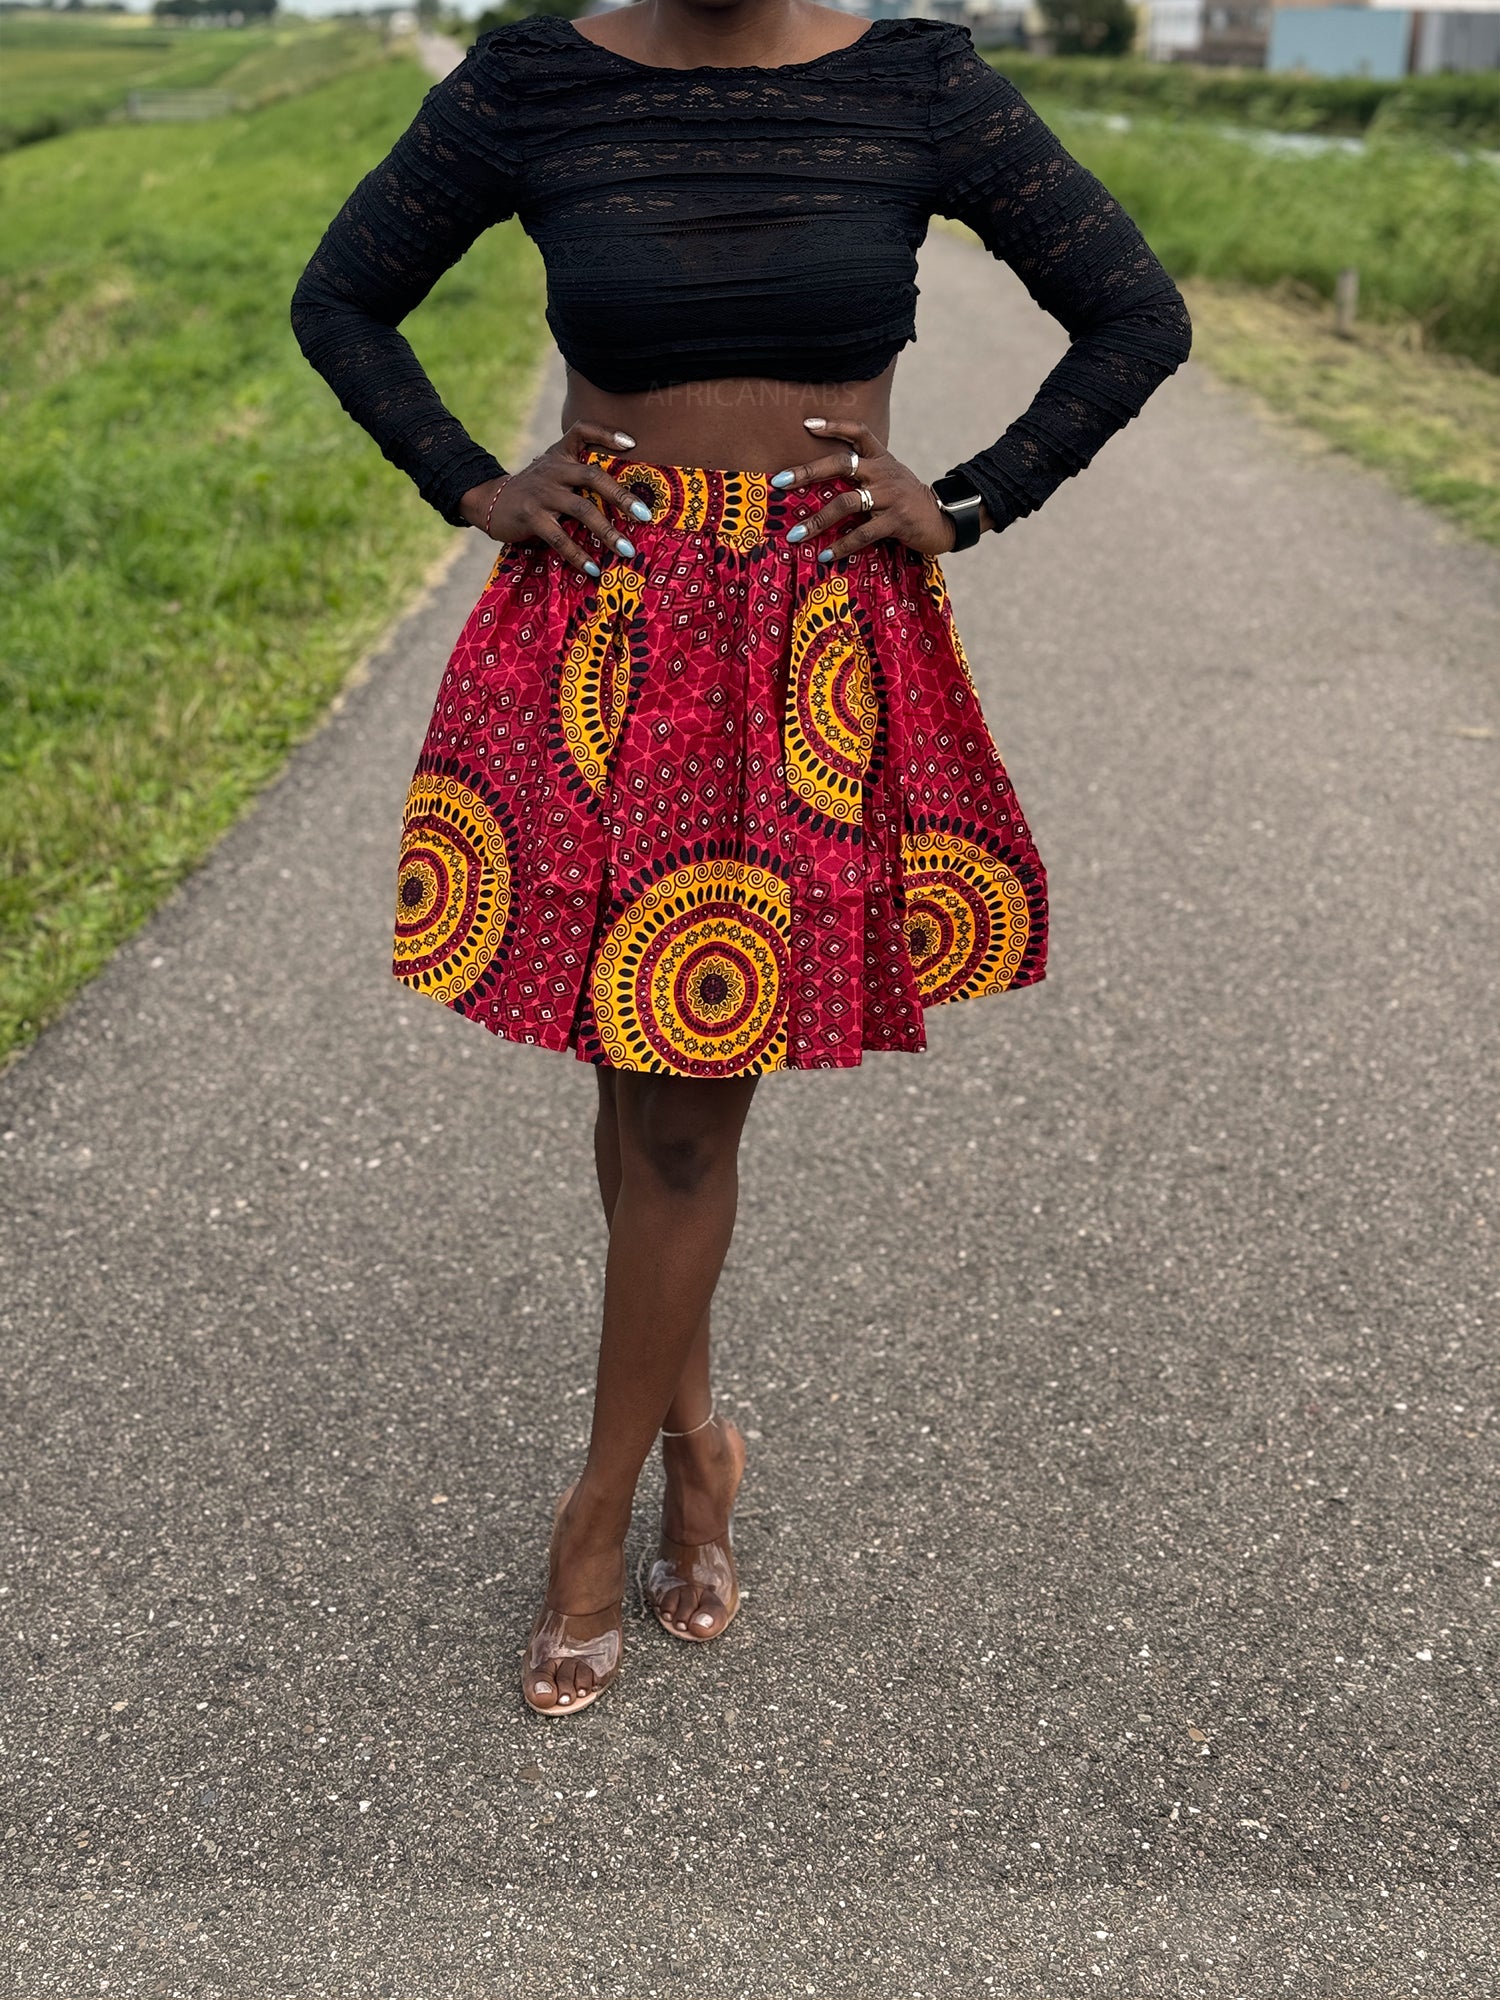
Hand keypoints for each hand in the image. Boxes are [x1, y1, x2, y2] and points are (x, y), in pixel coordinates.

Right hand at [458, 420, 656, 577]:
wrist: (491, 501)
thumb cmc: (533, 491)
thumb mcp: (553, 472)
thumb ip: (578, 474)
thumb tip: (623, 499)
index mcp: (560, 455)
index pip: (582, 431)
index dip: (606, 433)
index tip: (631, 443)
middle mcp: (553, 469)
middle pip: (593, 476)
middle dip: (621, 496)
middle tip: (644, 515)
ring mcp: (542, 493)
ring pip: (582, 509)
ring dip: (607, 532)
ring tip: (626, 550)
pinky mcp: (531, 516)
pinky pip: (559, 537)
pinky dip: (578, 555)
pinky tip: (593, 568)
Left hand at [768, 417, 993, 563]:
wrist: (943, 520)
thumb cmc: (906, 501)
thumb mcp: (888, 478)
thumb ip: (863, 475)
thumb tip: (820, 483)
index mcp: (881, 459)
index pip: (858, 432)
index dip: (834, 425)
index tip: (808, 424)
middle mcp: (883, 472)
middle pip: (841, 464)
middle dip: (807, 472)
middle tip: (779, 481)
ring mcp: (890, 496)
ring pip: (846, 503)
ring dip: (818, 521)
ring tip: (795, 535)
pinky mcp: (896, 521)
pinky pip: (863, 533)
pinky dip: (842, 546)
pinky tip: (825, 556)